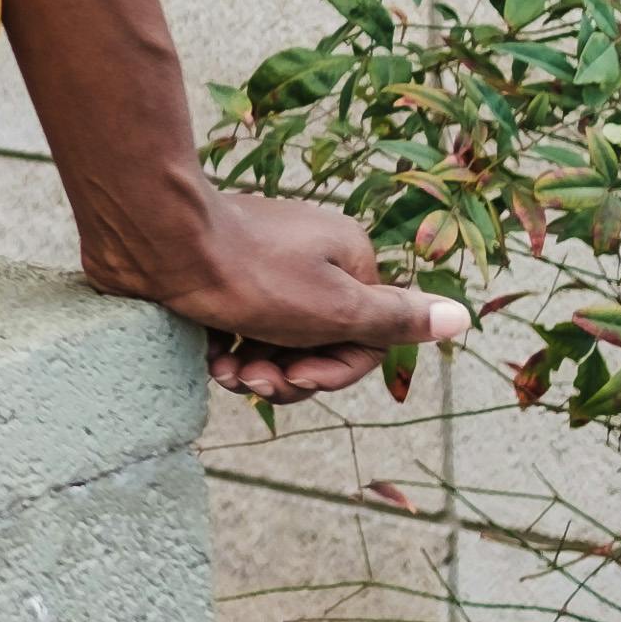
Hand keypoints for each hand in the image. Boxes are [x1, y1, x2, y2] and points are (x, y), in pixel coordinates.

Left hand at [85, 181, 471, 408]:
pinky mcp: (224, 277)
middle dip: (290, 376)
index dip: (335, 373)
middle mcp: (313, 257)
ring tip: (226, 374)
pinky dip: (229, 352)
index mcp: (350, 258)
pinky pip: (242, 329)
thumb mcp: (333, 308)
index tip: (298, 381)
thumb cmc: (248, 273)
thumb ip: (395, 319)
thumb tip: (463, 317)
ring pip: (278, 342)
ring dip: (256, 371)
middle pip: (322, 344)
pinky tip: (209, 359)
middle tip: (254, 384)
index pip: (368, 338)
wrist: (157, 237)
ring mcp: (266, 266)